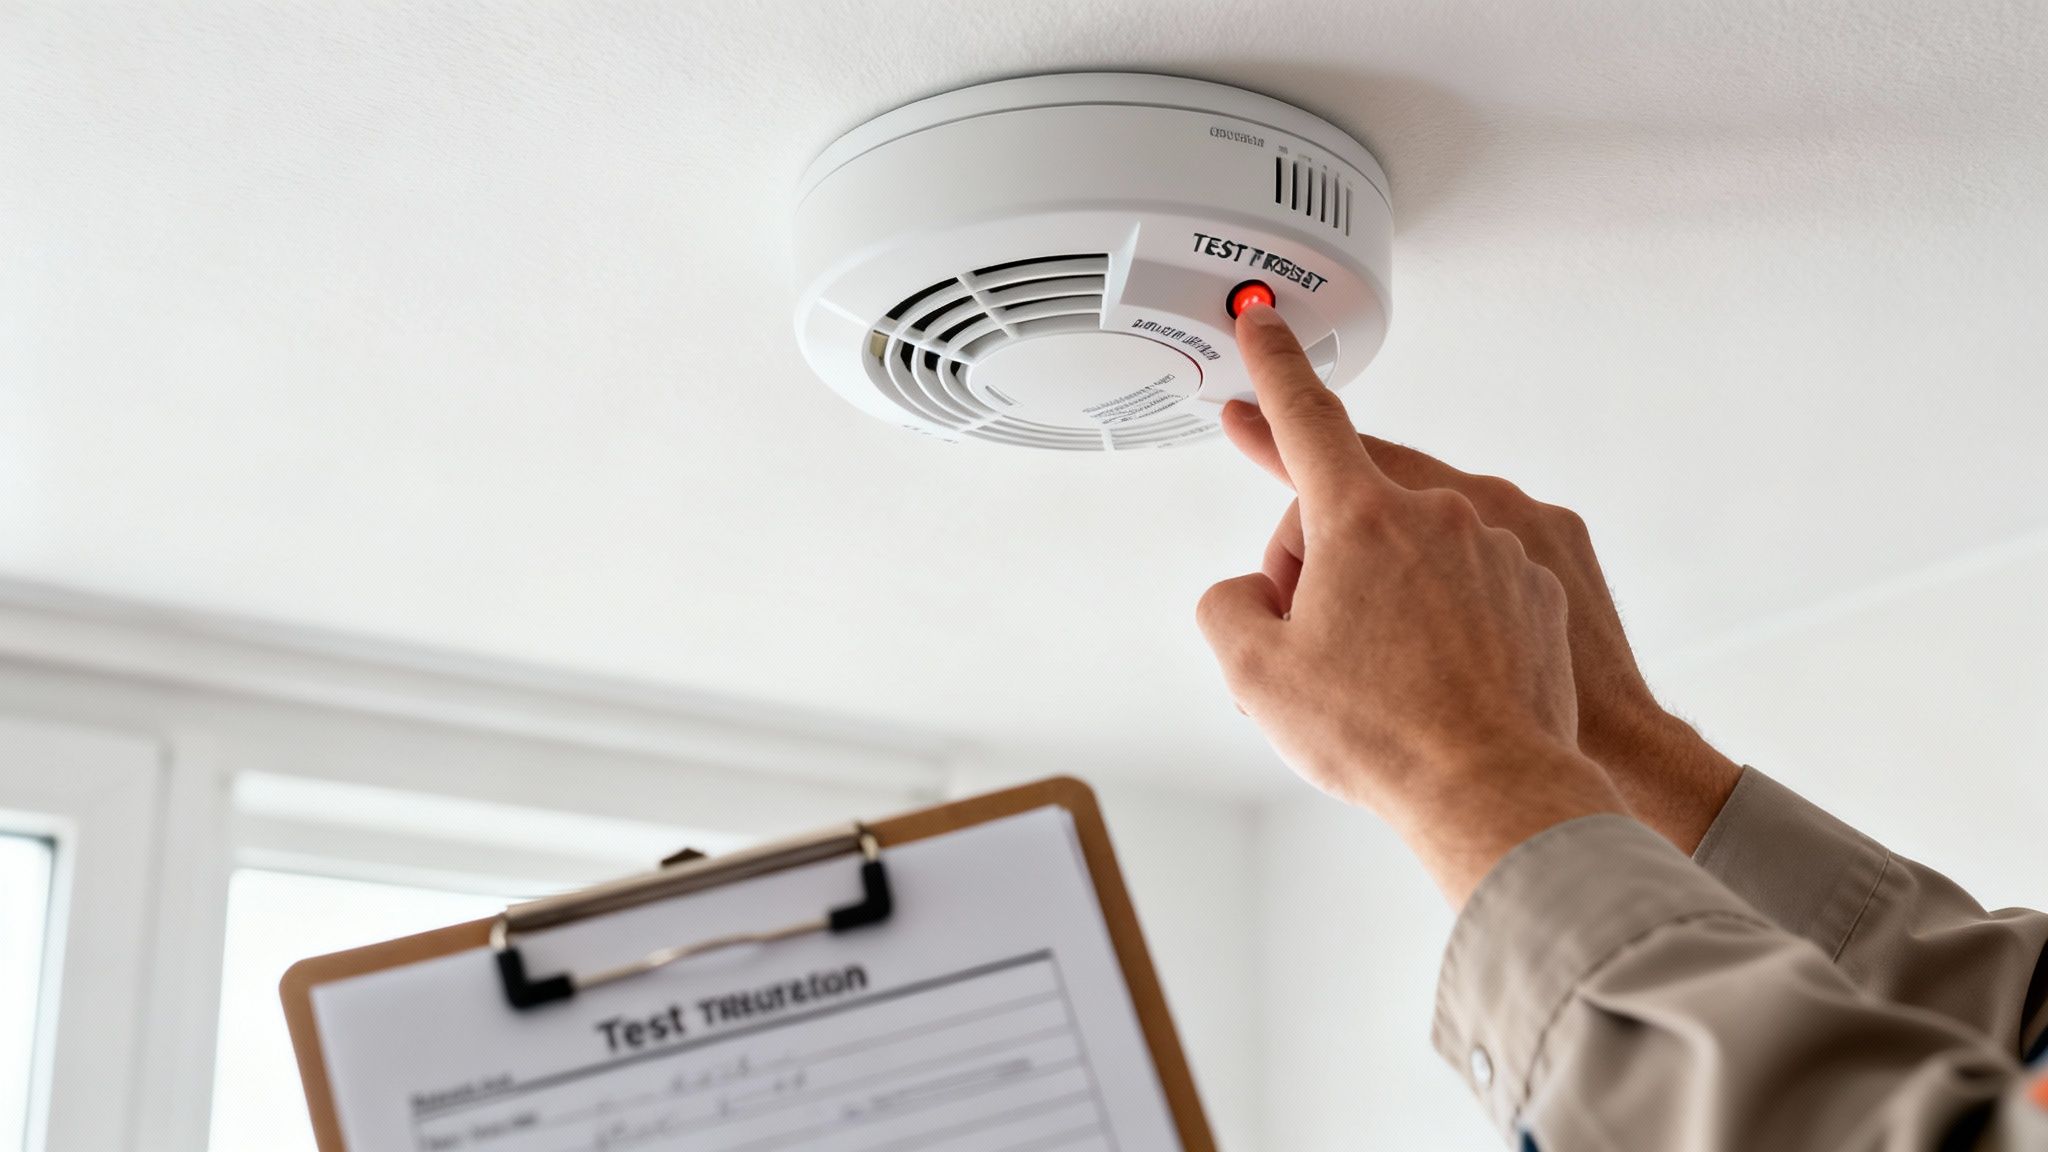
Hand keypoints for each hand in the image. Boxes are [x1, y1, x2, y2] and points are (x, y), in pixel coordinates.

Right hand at [1197, 303, 1626, 904]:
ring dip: (1379, 589)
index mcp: (1362, 518)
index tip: (1261, 323)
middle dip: (1313, 560)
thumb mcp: (1254, 673)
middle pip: (1350, 509)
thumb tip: (1248, 594)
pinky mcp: (1539, 588)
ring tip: (1374, 674)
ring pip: (1411, 547)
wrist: (1493, 791)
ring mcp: (1497, 548)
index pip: (1304, 418)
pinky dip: (1440, 613)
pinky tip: (1429, 676)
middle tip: (1303, 638)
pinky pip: (1467, 578)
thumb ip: (1226, 607)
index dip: (1273, 368)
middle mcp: (1437, 514)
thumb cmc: (1382, 734)